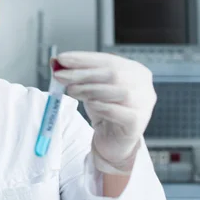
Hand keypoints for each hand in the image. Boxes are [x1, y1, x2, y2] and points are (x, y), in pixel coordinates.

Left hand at [53, 52, 155, 174]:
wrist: (112, 140)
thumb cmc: (103, 109)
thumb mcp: (89, 87)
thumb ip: (76, 74)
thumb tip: (55, 62)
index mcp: (133, 70)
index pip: (107, 59)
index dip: (83, 59)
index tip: (61, 59)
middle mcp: (143, 85)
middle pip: (112, 74)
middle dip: (82, 73)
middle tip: (59, 76)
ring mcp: (143, 104)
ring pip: (118, 91)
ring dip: (89, 89)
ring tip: (71, 91)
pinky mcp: (138, 123)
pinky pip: (120, 112)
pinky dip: (103, 106)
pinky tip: (91, 105)